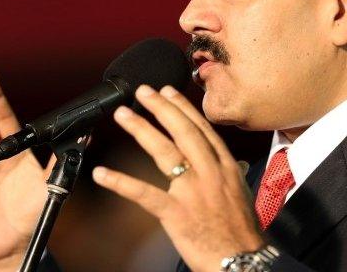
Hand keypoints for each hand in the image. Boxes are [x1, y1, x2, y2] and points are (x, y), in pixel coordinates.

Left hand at [92, 85, 263, 271]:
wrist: (244, 263)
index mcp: (226, 167)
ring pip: (164, 152)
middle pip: (183, 131)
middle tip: (142, 91)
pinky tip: (102, 173)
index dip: (183, 107)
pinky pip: (144, 194)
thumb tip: (227, 161)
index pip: (202, 129)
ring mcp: (193, 192)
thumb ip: (228, 174)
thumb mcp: (241, 194)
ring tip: (123, 114)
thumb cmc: (242, 233)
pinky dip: (120, 182)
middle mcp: (210, 173)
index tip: (168, 90)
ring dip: (141, 129)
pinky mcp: (177, 214)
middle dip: (161, 107)